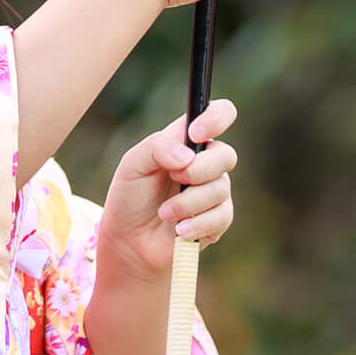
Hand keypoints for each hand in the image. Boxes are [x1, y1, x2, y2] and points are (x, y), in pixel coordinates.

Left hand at [96, 98, 239, 280]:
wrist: (129, 240)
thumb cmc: (130, 196)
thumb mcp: (133, 164)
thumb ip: (158, 148)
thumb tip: (188, 155)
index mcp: (188, 140)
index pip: (220, 114)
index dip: (217, 118)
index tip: (196, 134)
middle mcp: (206, 162)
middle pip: (226, 155)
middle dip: (198, 170)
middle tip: (174, 179)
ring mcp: (215, 191)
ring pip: (220, 188)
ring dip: (187, 203)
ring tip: (164, 213)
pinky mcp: (218, 220)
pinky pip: (221, 217)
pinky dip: (196, 224)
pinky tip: (179, 230)